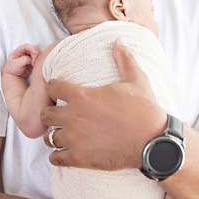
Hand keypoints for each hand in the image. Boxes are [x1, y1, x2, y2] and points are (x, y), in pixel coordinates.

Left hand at [2, 44, 38, 78]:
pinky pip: (39, 58)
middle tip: (33, 62)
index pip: (26, 46)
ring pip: (38, 53)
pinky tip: (34, 66)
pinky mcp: (34, 60)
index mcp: (19, 50)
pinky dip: (39, 61)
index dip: (31, 48)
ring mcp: (30, 56)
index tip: (35, 53)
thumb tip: (30, 58)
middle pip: (34, 48)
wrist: (15, 75)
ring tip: (33, 65)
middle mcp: (25, 52)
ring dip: (37, 58)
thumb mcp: (16, 64)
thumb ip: (23, 59)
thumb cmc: (13, 69)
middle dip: (35, 54)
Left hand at [42, 39, 166, 170]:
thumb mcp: (137, 80)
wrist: (153, 141)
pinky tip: (68, 152)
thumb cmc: (145, 110)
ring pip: (49, 137)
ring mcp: (74, 139)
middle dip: (51, 114)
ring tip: (65, 136)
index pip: (51, 87)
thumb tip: (119, 40)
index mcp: (82, 96)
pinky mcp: (78, 158)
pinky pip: (55, 158)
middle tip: (61, 117)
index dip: (55, 88)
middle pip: (45, 114)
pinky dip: (58, 156)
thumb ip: (124, 59)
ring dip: (55, 136)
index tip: (61, 92)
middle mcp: (73, 117)